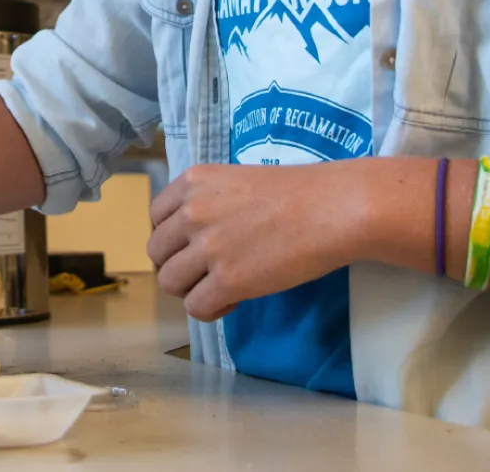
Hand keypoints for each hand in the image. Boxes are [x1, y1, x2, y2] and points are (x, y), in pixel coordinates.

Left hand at [147, 163, 369, 320]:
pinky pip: (196, 308)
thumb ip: (209, 202)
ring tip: (222, 286)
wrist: (335, 208)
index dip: (173, 237)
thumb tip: (195, 237)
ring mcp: (208, 247)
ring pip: (169, 282)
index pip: (155, 217)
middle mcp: (192, 211)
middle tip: (208, 270)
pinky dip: (212, 309)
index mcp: (193, 181)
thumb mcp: (239, 181)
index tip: (195, 246)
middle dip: (179, 265)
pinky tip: (235, 299)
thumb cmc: (300, 192)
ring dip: (192, 289)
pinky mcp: (228, 280)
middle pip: (157, 252)